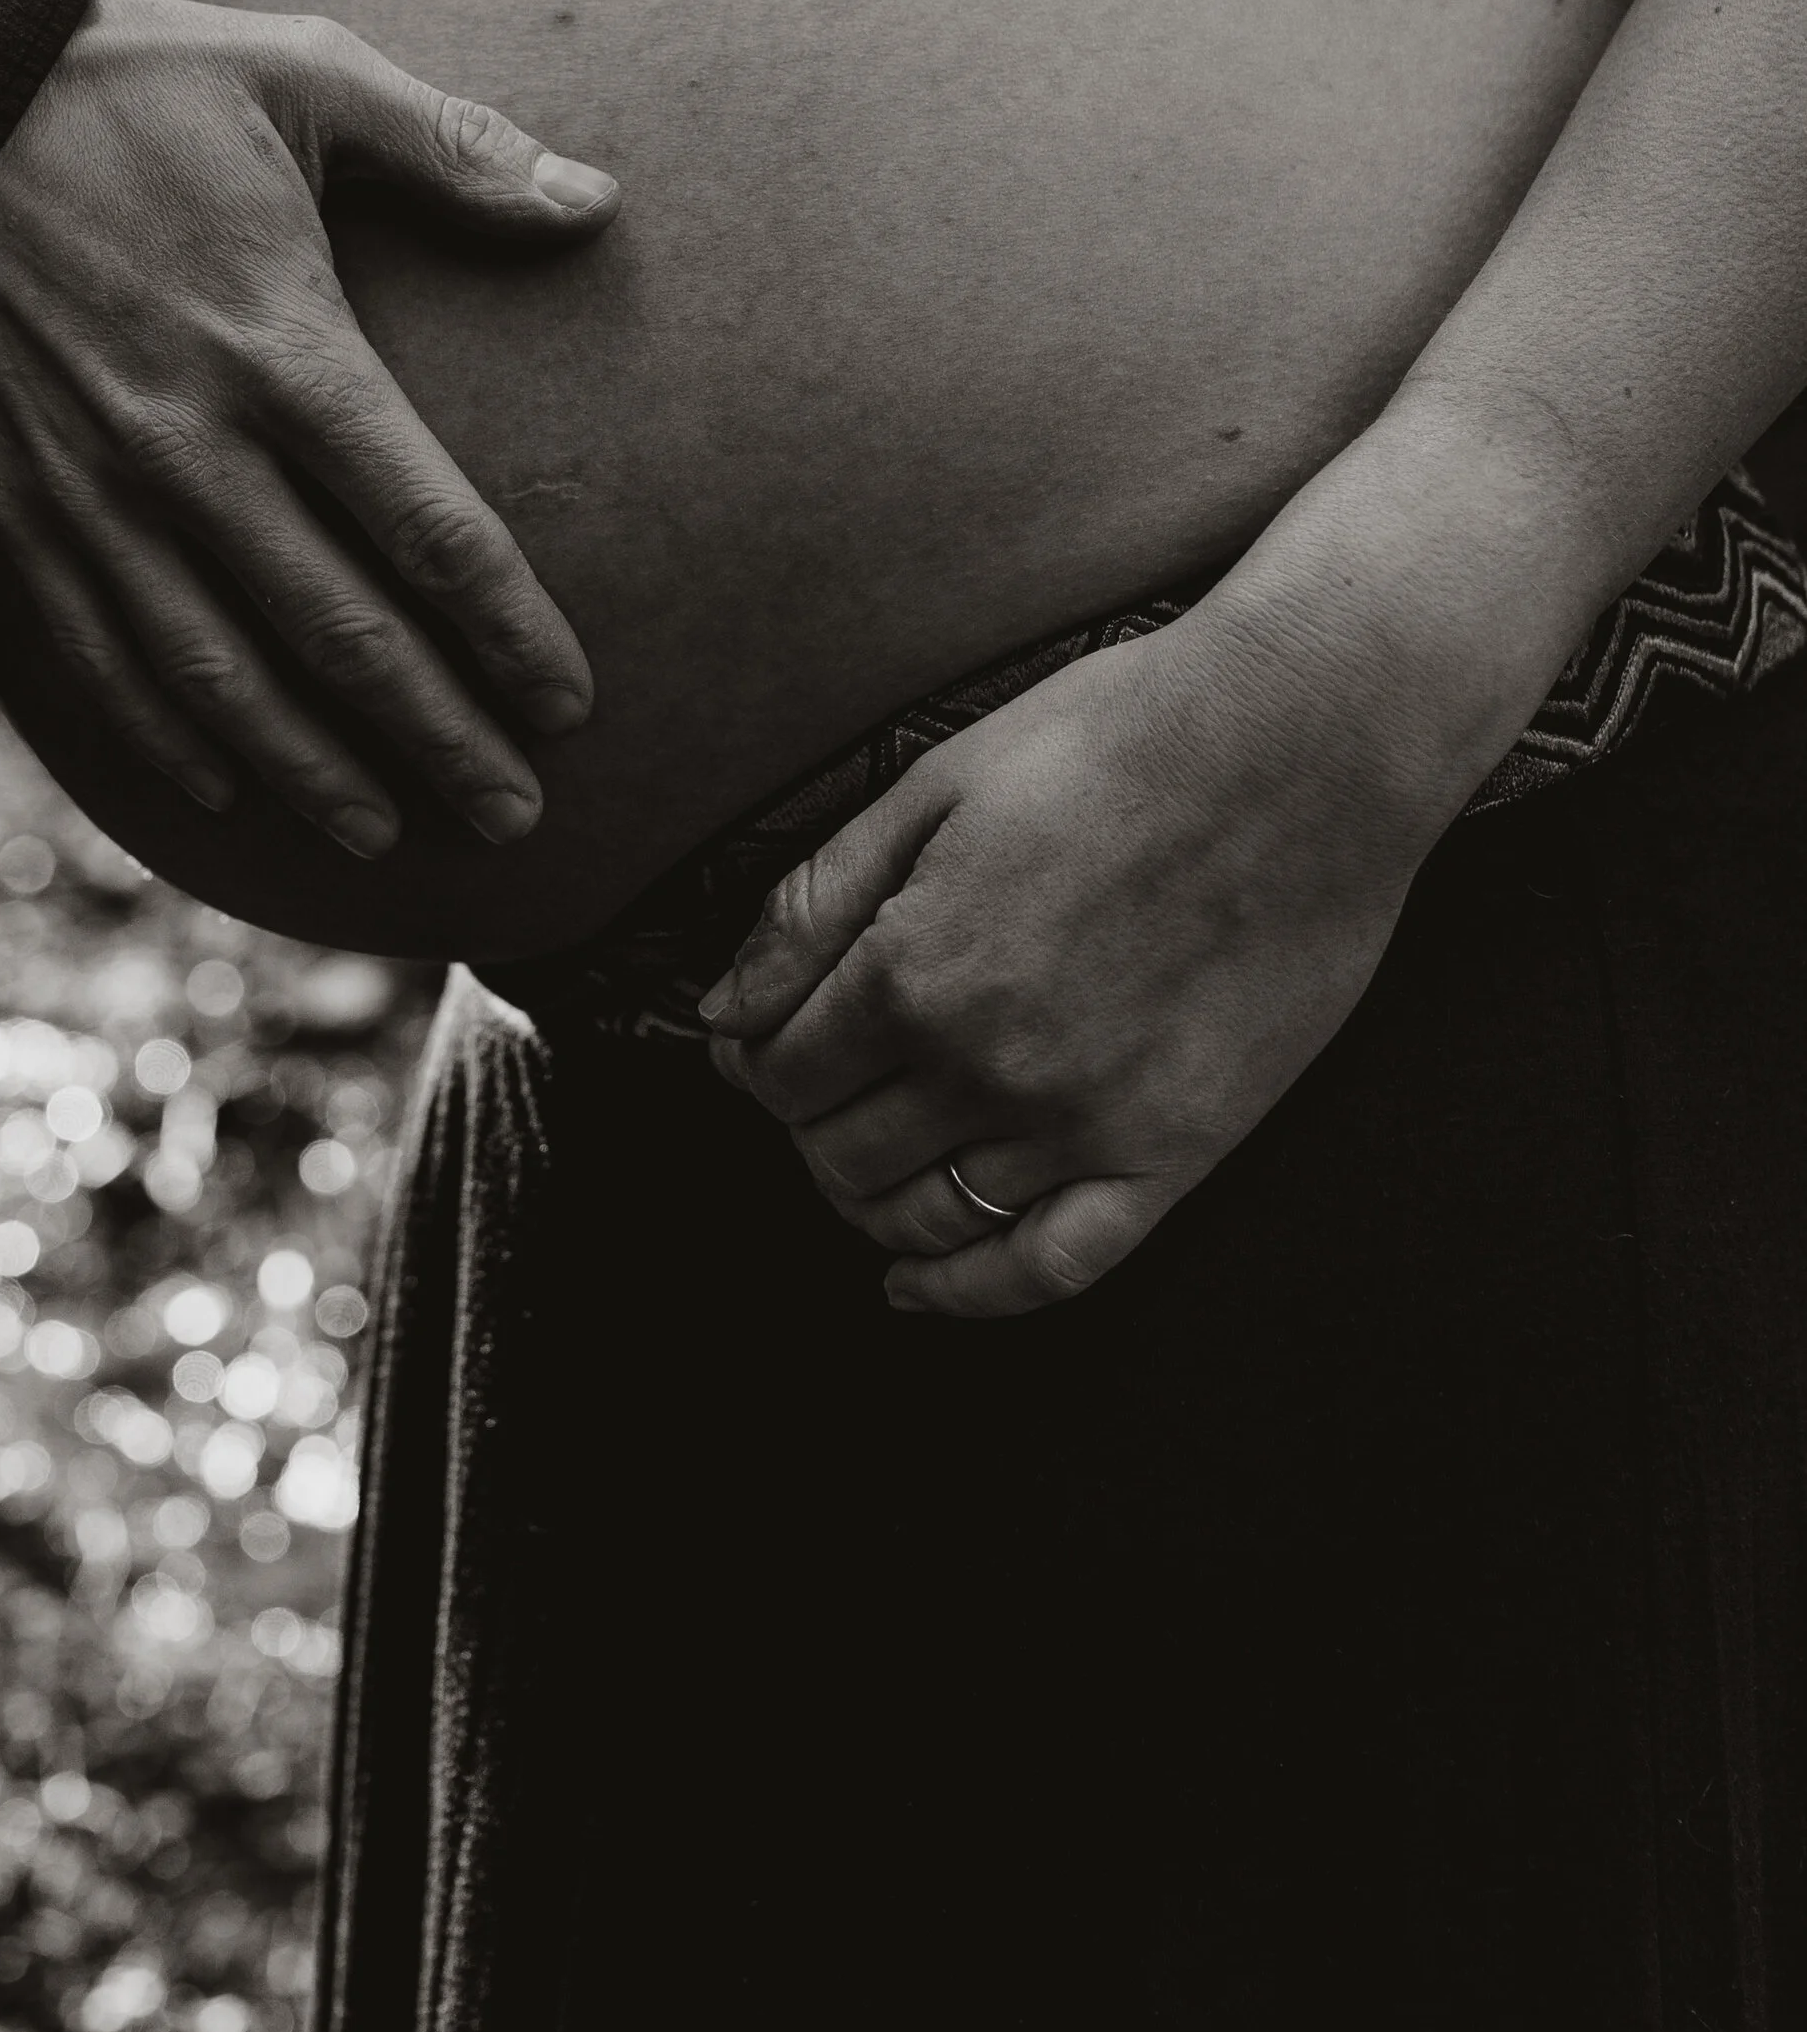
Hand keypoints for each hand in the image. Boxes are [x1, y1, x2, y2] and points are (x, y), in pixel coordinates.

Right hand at [0, 0, 618, 857]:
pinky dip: (165, 738)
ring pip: (221, 677)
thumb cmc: (123, 86)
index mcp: (283, 349)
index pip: (428, 530)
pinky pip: (97, 659)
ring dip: (312, 768)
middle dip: (438, 738)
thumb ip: (455, 149)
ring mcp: (92, 496)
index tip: (571, 702)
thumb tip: (600, 201)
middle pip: (342, 637)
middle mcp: (191, 448)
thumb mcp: (301, 71)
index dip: (509, 631)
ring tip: (387, 832)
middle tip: (512, 814)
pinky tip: (223, 785)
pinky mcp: (11, 513)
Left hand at [699, 606, 1444, 1314]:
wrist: (1305, 742)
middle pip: (837, 1152)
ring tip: (867, 1160)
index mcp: (915, 969)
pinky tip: (922, 1285)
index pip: (780, 1069)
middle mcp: (987, 1066)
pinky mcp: (1173, 1152)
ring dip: (868, 1200)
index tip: (761, 1043)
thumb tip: (725, 1007)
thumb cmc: (1126, 737)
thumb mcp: (934, 785)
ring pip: (923, 1218)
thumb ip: (815, 906)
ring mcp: (1083, 1123)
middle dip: (806, 1124)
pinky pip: (1051, 1268)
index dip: (754, 1059)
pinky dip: (971, 1294)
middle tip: (821, 1086)